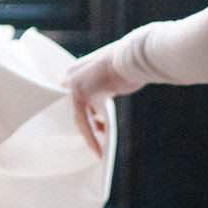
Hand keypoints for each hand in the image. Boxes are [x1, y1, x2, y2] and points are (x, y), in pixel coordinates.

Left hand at [62, 42, 141, 157]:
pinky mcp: (79, 92)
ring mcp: (73, 82)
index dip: (86, 116)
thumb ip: (104, 89)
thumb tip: (103, 107)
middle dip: (87, 127)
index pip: (76, 99)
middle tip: (96, 143)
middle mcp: (72, 74)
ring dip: (90, 135)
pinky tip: (99, 149)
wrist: (136, 57)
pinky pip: (84, 120)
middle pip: (76, 109)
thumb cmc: (132, 66)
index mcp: (79, 69)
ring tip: (99, 150)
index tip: (96, 130)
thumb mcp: (114, 79)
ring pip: (80, 117)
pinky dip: (91, 136)